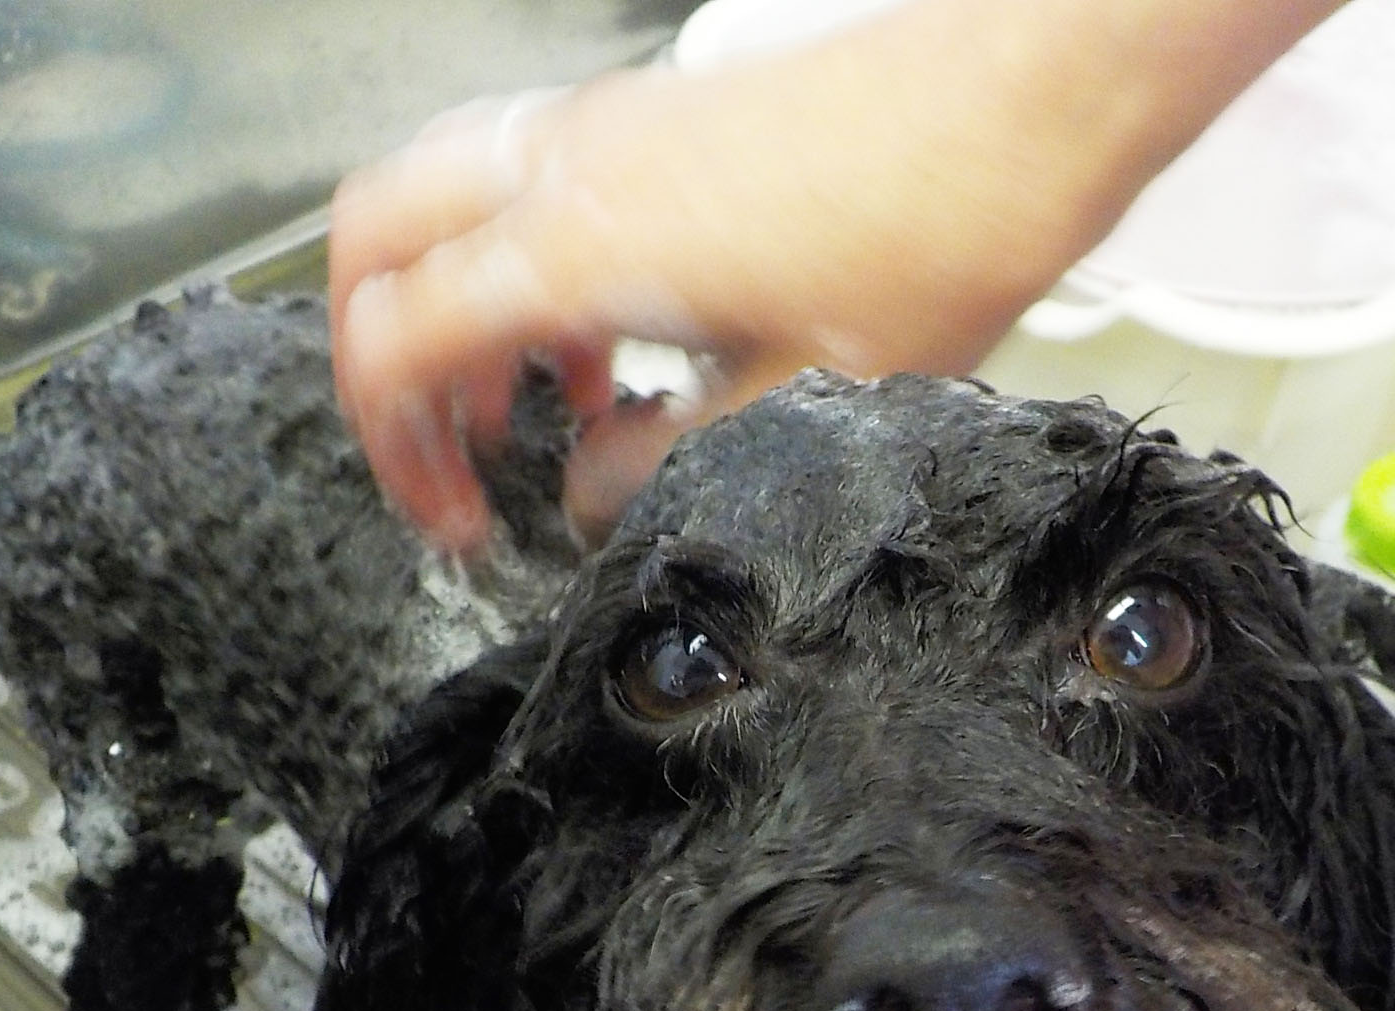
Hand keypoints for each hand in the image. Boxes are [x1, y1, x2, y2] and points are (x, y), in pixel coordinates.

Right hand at [327, 0, 1343, 552]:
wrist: (1017, 106)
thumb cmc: (931, 234)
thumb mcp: (796, 407)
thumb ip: (663, 466)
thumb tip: (590, 495)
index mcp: (576, 244)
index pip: (397, 337)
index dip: (399, 449)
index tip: (450, 519)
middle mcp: (567, 165)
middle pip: (377, 235)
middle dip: (380, 355)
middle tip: (441, 451)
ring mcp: (606, 125)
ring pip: (445, 195)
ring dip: (452, 302)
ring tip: (526, 408)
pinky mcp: (656, 118)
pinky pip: (526, 179)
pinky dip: (521, 260)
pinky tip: (605, 337)